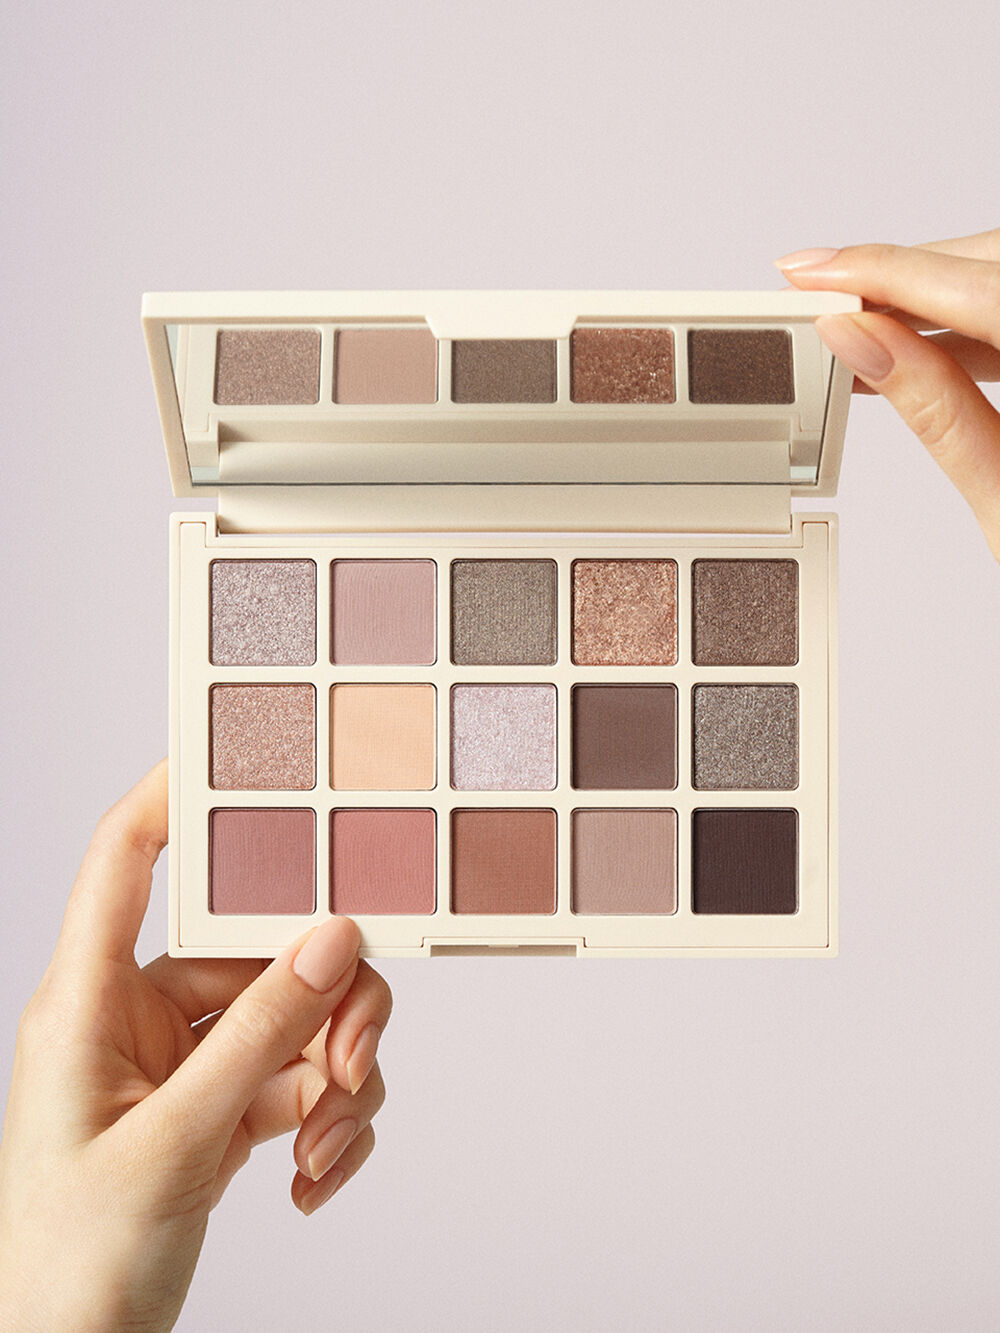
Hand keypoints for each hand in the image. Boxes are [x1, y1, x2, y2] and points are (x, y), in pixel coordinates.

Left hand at [0, 760, 390, 1331]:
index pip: (124, 860)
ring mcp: (191, 1062)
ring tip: (324, 1147)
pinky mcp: (228, 1107)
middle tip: (350, 1060)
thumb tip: (332, 936)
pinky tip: (312, 1179)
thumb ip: (260, 1034)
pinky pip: (304, 1081)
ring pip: (300, 1018)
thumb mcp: (175, 1142)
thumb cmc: (76, 1260)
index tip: (248, 762)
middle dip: (324, 1005)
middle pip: (262, 950)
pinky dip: (329, 1125)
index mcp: (90, 1000)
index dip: (176, 795)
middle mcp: (145, 1015)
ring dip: (336, 1079)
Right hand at [776, 229, 999, 559]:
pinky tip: (909, 348)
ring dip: (926, 298)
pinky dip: (962, 325)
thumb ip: (934, 411)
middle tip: (819, 297)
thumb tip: (862, 345)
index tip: (817, 274)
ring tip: (852, 329)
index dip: (888, 273)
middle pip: (993, 264)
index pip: (982, 288)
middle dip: (900, 274)